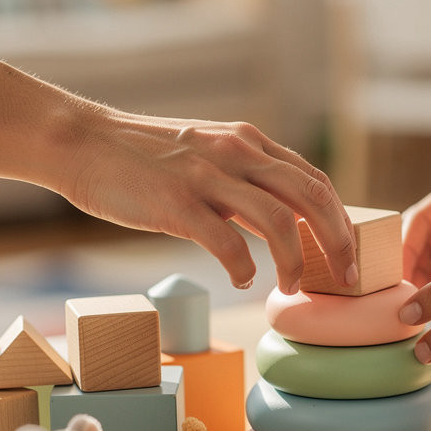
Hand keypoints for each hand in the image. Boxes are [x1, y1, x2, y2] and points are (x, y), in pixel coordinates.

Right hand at [62, 113, 356, 294]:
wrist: (82, 143)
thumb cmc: (145, 158)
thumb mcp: (208, 155)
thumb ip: (246, 183)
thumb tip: (283, 225)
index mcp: (249, 143)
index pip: (315, 180)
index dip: (341, 220)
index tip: (349, 253)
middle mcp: (237, 153)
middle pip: (312, 197)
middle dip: (339, 242)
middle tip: (346, 278)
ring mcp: (208, 177)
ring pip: (279, 222)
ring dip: (296, 263)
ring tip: (293, 287)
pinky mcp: (177, 204)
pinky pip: (228, 244)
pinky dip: (243, 269)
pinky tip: (241, 278)